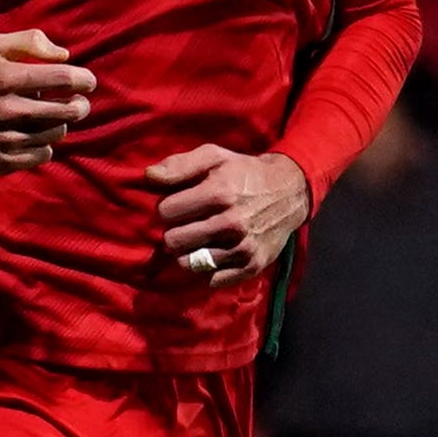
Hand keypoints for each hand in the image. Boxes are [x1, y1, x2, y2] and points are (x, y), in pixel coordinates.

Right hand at [0, 30, 92, 172]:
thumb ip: (29, 41)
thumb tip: (64, 54)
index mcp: (6, 79)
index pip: (61, 79)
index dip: (83, 79)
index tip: (88, 82)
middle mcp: (7, 110)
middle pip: (65, 110)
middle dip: (80, 105)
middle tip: (79, 103)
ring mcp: (5, 138)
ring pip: (55, 133)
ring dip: (60, 124)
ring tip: (52, 117)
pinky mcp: (2, 161)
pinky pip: (42, 154)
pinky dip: (46, 145)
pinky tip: (37, 136)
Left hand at [147, 145, 310, 279]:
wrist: (289, 192)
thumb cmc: (244, 172)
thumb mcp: (214, 156)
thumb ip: (179, 165)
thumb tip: (148, 177)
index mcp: (220, 192)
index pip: (166, 212)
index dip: (168, 207)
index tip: (180, 203)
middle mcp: (232, 222)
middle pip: (173, 240)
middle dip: (175, 231)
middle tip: (189, 223)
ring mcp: (242, 247)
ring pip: (189, 263)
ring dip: (188, 252)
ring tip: (197, 239)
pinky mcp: (251, 266)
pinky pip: (211, 279)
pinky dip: (207, 269)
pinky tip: (213, 252)